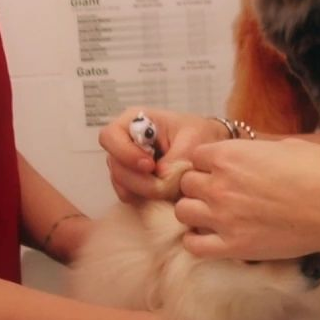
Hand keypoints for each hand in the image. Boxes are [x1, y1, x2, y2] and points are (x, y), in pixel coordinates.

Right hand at [99, 108, 228, 202]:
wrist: (208, 148)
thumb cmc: (200, 135)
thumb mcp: (192, 140)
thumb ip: (174, 160)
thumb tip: (159, 180)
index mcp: (134, 121)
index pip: (110, 136)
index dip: (125, 153)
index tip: (150, 165)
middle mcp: (125, 142)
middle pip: (115, 165)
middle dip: (139, 180)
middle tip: (164, 185)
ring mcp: (126, 163)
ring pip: (121, 184)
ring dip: (144, 191)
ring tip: (169, 188)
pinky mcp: (133, 182)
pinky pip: (129, 195)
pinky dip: (146, 199)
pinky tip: (165, 194)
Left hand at [175, 138, 319, 260]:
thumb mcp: (286, 146)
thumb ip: (256, 151)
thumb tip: (250, 156)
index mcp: (230, 155)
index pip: (196, 155)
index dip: (209, 162)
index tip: (222, 169)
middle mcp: (219, 185)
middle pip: (186, 183)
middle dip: (201, 185)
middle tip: (221, 192)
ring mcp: (223, 218)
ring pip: (183, 212)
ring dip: (196, 211)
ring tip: (215, 214)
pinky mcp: (233, 247)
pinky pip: (194, 246)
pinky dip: (198, 241)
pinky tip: (213, 237)